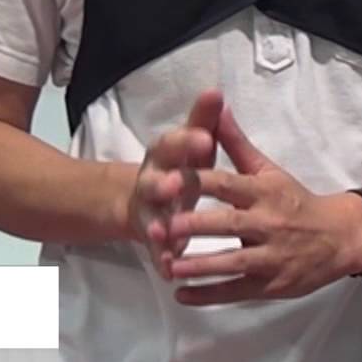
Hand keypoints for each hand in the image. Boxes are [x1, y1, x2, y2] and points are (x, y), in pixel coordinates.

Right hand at [129, 90, 221, 266]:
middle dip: (164, 183)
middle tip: (175, 184)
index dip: (186, 141)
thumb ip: (204, 120)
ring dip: (158, 227)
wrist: (144, 200)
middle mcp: (152, 181)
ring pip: (152, 219)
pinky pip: (158, 253)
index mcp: (165, 154)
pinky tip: (169, 270)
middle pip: (155, 181)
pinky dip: (163, 260)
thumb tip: (216, 91)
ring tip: (164, 234)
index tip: (204, 137)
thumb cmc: (181, 165)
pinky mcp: (153, 241)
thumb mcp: (193, 140)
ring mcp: (150, 213)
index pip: (172, 143)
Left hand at [154, 105, 361, 305]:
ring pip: (233, 262)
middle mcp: (268, 223)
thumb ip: (236, 144)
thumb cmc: (296, 201)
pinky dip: (209, 296)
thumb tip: (217, 107)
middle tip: (165, 226)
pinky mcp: (271, 285)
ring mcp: (271, 257)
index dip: (199, 182)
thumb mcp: (268, 170)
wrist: (339, 236)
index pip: (228, 184)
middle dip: (197, 226)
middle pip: (229, 224)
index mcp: (263, 192)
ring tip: (169, 266)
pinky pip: (237, 291)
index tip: (169, 180)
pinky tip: (182, 295)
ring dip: (200, 265)